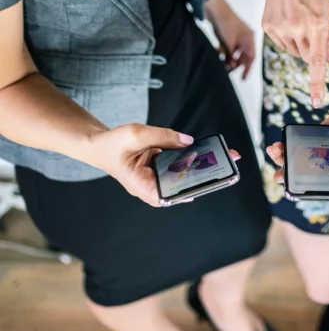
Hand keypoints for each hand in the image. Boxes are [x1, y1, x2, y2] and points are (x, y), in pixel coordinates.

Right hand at [85, 124, 241, 206]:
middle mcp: (152, 185)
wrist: (100, 144)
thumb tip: (189, 141)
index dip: (186, 192)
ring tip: (225, 156)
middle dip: (203, 175)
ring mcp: (158, 177)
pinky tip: (208, 149)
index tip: (203, 187)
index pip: (166, 196)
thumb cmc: (113, 144)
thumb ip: (163, 136)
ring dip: (202, 165)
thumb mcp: (136, 134)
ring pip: (183, 174)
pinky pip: (179, 163)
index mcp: (142, 186)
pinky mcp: (162, 167)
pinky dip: (192, 156)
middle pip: (180, 185)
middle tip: (226, 165)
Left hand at [206, 0, 255, 78]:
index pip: (252, 57)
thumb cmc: (225, 23)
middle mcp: (245, 38)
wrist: (215, 8)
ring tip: (220, 61)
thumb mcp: (228, 43)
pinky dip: (224, 51)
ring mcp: (237, 36)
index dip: (248, 68)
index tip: (242, 78)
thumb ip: (231, 56)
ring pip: (235, 52)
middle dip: (235, 63)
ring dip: (228, 57)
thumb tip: (231, 67)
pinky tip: (217, 51)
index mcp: (249, 39)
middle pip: (243, 55)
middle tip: (227, 70)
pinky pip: (229, 46)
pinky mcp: (229, 34)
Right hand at [262, 0, 328, 107]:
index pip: (317, 61)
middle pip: (307, 57)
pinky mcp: (267, 26)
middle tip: (313, 28)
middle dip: (313, 50)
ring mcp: (280, 28)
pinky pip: (282, 43)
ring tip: (300, 18)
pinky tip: (289, 16)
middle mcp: (297, 28)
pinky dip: (288, 36)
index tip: (318, 103)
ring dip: (300, 43)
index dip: (318, 83)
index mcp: (318, 24)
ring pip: (294, 52)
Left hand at [266, 96, 328, 183]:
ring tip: (275, 152)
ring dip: (288, 157)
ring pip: (304, 156)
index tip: (297, 184)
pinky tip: (281, 141)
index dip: (312, 185)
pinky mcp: (322, 134)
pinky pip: (305, 140)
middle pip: (312, 171)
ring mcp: (327, 147)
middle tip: (280, 173)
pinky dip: (292, 142)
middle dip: (294, 173)